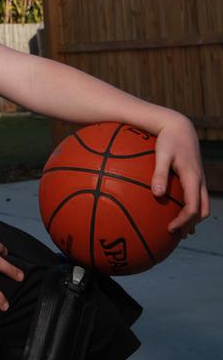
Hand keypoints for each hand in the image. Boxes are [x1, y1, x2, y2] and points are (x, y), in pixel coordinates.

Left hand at [152, 114, 209, 236]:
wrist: (180, 126)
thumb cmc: (168, 139)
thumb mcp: (162, 154)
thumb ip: (159, 173)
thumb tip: (156, 194)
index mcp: (193, 178)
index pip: (193, 208)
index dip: (184, 221)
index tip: (170, 229)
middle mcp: (199, 181)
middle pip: (202, 210)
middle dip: (191, 223)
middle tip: (176, 233)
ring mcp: (200, 179)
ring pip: (203, 204)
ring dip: (193, 217)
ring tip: (179, 228)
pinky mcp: (196, 176)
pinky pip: (198, 196)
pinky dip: (192, 207)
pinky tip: (178, 210)